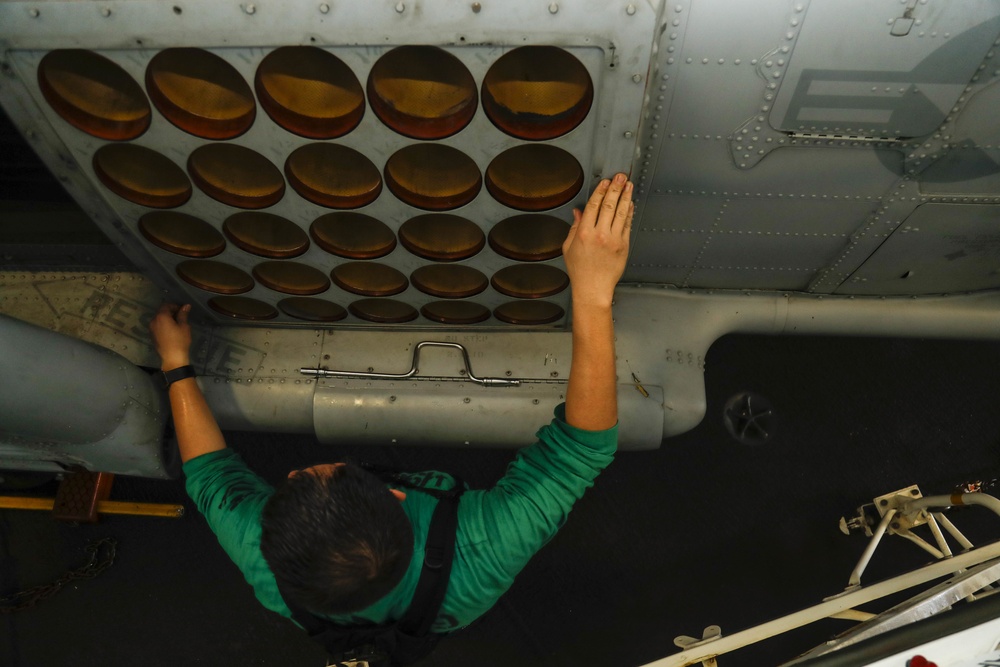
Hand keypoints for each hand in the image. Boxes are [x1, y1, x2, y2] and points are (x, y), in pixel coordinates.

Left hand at [149, 303, 192, 369]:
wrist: (172, 357)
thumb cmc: (180, 340)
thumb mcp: (184, 326)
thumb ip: (183, 314)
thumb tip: (186, 305)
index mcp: (161, 316)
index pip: (166, 305)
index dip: (175, 306)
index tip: (183, 310)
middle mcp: (154, 321)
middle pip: (161, 312)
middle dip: (171, 312)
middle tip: (181, 317)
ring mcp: (151, 328)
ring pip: (159, 319)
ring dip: (167, 318)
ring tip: (176, 324)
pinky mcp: (152, 335)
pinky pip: (157, 325)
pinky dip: (163, 324)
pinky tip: (171, 330)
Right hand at [562, 172, 632, 307]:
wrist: (593, 288)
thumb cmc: (580, 270)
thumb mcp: (569, 247)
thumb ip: (574, 227)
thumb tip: (578, 212)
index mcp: (584, 234)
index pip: (593, 206)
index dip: (600, 191)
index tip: (604, 182)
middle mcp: (600, 235)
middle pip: (609, 205)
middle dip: (615, 188)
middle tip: (620, 176)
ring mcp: (614, 240)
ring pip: (621, 213)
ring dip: (625, 196)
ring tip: (628, 184)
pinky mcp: (624, 246)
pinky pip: (627, 224)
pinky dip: (629, 212)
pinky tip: (630, 203)